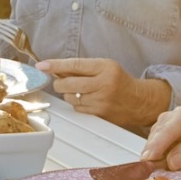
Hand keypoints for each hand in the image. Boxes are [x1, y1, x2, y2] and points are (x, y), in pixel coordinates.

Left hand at [39, 57, 169, 126]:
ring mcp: (101, 101)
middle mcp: (103, 84)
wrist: (138, 101)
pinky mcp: (99, 114)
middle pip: (68, 84)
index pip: (75, 65)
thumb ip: (82, 67)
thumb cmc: (119, 80)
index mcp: (105, 67)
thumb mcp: (105, 66)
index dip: (55, 65)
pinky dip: (77, 104)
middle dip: (59, 83)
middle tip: (60, 81)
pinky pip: (77, 108)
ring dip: (69, 94)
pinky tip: (87, 99)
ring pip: (70, 97)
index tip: (42, 65)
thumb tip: (56, 69)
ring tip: (81, 90)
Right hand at [142, 106, 180, 171]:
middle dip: (155, 156)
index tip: (148, 158)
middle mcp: (169, 120)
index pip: (166, 130)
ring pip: (150, 149)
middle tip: (161, 170)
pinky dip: (159, 164)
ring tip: (178, 166)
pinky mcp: (158, 143)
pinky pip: (153, 156)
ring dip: (158, 161)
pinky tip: (171, 166)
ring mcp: (161, 131)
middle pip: (154, 140)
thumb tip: (171, 161)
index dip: (156, 145)